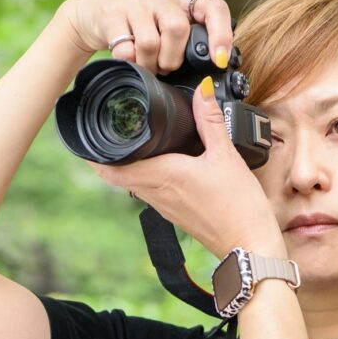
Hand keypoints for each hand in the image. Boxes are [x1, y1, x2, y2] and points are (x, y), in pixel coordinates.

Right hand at [54, 0, 233, 75]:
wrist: (95, 9)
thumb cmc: (140, 23)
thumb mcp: (167, 23)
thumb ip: (188, 39)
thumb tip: (212, 67)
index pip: (213, 8)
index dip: (221, 34)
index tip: (219, 60)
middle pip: (177, 29)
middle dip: (172, 58)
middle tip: (166, 67)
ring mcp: (135, 2)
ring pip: (151, 43)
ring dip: (150, 64)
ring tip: (147, 65)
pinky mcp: (111, 14)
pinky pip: (126, 49)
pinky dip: (129, 62)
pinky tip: (129, 59)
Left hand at [87, 77, 282, 261]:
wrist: (249, 247)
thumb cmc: (238, 206)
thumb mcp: (227, 156)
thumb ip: (211, 121)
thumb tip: (202, 91)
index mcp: (162, 176)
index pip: (112, 169)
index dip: (94, 155)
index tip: (88, 136)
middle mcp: (156, 194)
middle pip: (118, 176)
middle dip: (108, 156)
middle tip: (107, 133)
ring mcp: (164, 207)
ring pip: (134, 185)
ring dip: (128, 167)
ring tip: (131, 144)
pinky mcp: (176, 214)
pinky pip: (151, 193)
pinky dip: (148, 177)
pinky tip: (162, 166)